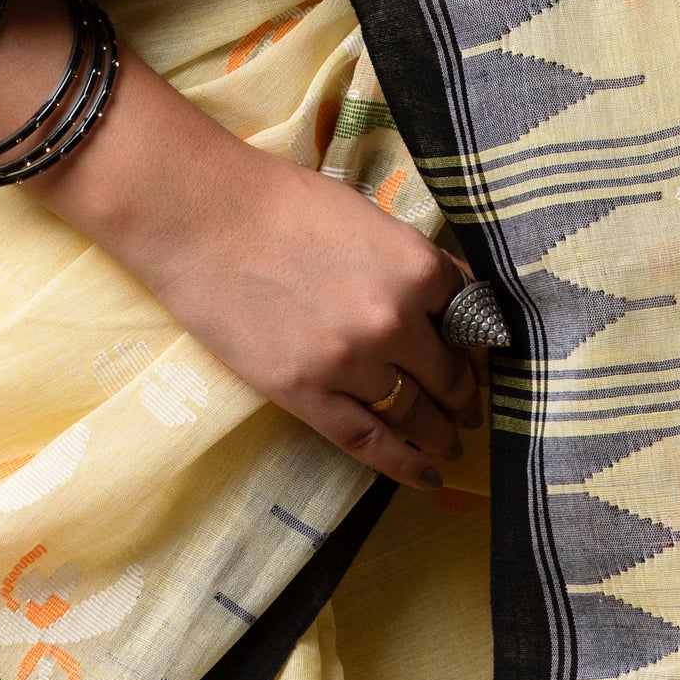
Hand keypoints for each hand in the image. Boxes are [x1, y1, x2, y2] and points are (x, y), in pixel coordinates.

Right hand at [118, 133, 483, 490]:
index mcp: (414, 267)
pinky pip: (370, 443)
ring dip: (441, 432)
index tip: (477, 357)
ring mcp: (350, 364)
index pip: (470, 318)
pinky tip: (429, 477)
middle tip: (469, 405)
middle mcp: (393, 320)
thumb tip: (448, 299)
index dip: (476, 343)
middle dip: (464, 394)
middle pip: (450, 375)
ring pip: (416, 414)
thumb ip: (409, 262)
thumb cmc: (280, 201)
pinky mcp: (306, 395)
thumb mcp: (364, 216)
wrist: (202, 216)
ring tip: (450, 441)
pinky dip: (406, 465)